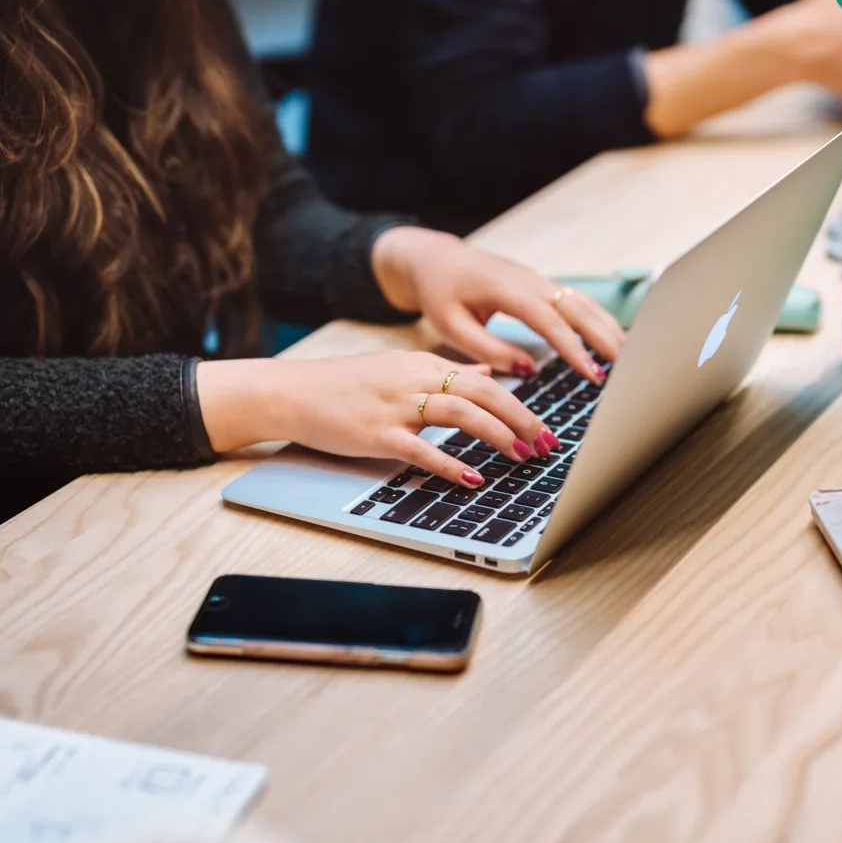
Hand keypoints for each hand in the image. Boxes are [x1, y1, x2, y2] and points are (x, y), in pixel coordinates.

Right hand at [198, 353, 561, 485]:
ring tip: (523, 457)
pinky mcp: (377, 433)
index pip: (485, 380)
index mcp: (423, 364)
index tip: (545, 428)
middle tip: (548, 444)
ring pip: (462, 413)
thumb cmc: (345, 387)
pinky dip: (451, 463)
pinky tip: (473, 478)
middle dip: (522, 420)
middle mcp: (415, 379)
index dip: (521, 405)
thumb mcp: (398, 370)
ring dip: (499, 436)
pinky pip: (422, 448)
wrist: (293, 391)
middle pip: (484, 394)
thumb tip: (484, 376)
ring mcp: (396, 406)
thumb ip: (442, 375)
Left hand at [371, 226, 625, 381]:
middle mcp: (529, 280)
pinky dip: (596, 319)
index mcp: (507, 288)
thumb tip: (528, 368)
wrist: (434, 258)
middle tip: (628, 367)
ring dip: (607, 326)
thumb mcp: (451, 325)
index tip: (593, 375)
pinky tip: (611, 338)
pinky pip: (574, 300)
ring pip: (582, 301)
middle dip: (605, 336)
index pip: (550, 321)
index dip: (574, 349)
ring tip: (629, 357)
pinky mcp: (539, 284)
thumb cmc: (439, 292)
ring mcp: (537, 279)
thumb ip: (488, 349)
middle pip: (578, 307)